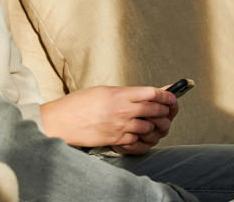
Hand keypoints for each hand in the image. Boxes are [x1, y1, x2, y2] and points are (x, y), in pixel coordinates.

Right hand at [39, 85, 176, 153]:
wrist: (63, 120)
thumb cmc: (79, 103)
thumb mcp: (103, 91)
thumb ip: (122, 94)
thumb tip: (138, 95)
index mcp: (120, 94)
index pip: (151, 93)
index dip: (165, 95)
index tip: (170, 97)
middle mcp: (123, 110)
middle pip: (154, 110)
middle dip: (164, 111)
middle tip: (167, 111)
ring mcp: (120, 126)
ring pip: (149, 127)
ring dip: (156, 127)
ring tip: (158, 125)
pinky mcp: (116, 140)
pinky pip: (137, 141)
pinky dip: (143, 140)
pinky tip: (144, 136)